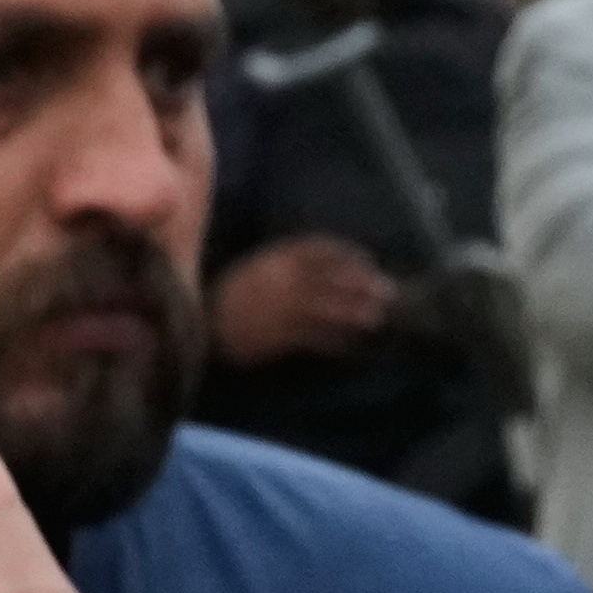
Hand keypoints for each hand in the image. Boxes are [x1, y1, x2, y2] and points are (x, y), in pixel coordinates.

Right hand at [209, 234, 401, 365]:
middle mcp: (276, 280)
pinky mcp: (273, 337)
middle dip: (358, 284)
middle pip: (325, 278)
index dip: (345, 254)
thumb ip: (289, 262)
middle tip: (387, 291)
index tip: (367, 259)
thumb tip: (335, 266)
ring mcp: (275, 309)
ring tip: (375, 318)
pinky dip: (333, 340)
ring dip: (351, 313)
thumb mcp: (259, 268)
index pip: (315, 249)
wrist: (204, 327)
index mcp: (272, 259)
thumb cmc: (236, 297)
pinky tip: (351, 343)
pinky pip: (310, 338)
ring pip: (321, 309)